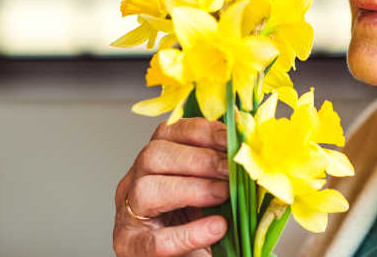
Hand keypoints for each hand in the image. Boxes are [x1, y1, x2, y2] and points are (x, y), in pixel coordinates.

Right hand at [113, 118, 229, 255]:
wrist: (188, 256)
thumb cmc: (198, 221)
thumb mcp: (208, 189)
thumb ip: (220, 170)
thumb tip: (249, 152)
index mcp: (154, 161)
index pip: (169, 131)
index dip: (203, 131)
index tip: (231, 139)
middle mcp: (135, 182)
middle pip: (154, 155)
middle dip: (199, 159)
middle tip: (230, 170)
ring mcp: (128, 214)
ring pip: (147, 189)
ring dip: (192, 189)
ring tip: (223, 195)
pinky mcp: (132, 247)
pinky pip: (156, 240)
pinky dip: (189, 233)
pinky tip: (216, 228)